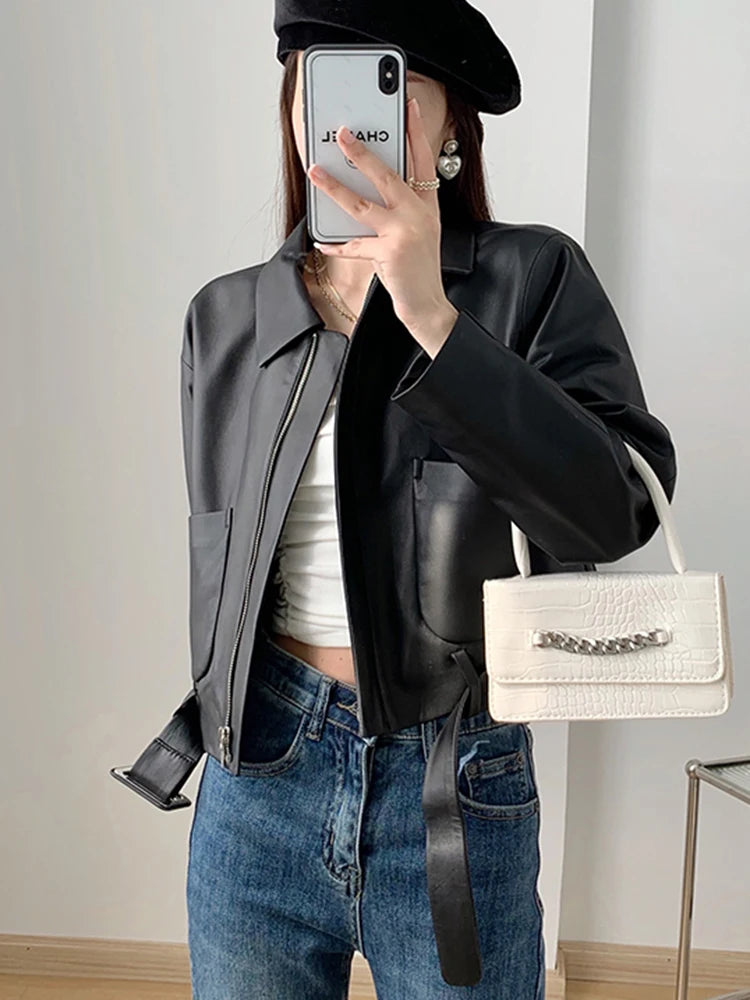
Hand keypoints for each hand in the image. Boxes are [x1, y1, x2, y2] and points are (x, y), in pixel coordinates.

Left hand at [307, 97, 457, 350]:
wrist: (427, 305)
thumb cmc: (418, 268)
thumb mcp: (417, 231)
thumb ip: (399, 207)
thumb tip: (363, 187)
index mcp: (426, 205)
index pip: (422, 159)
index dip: (416, 130)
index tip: (408, 103)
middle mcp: (418, 214)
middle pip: (387, 174)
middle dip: (362, 152)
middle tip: (342, 133)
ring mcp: (404, 233)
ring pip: (362, 205)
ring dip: (334, 187)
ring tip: (314, 171)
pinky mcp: (390, 253)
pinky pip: (354, 245)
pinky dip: (335, 245)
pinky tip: (321, 239)